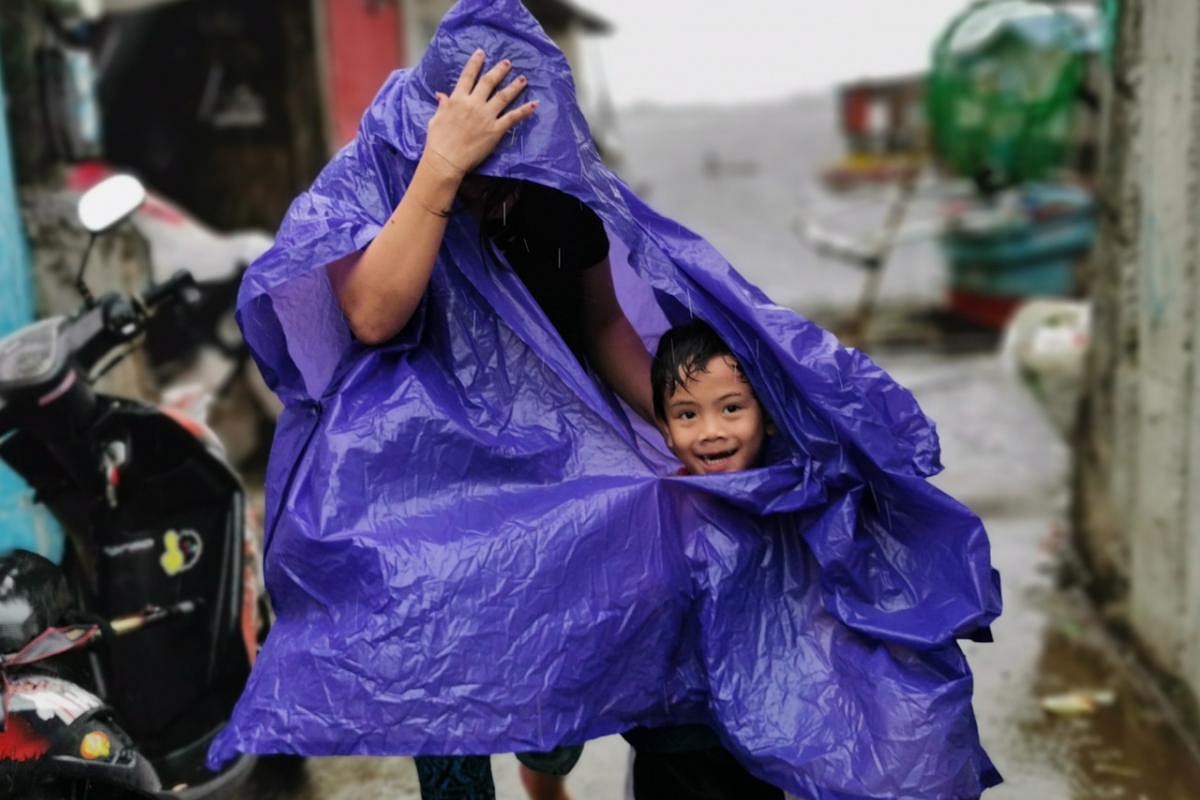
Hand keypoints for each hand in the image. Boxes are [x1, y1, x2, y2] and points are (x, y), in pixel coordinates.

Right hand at [423, 49, 536, 179]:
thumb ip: (442, 105)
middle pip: (488, 82)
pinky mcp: (495, 130)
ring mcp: (486, 116)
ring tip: (523, 79)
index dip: (475, 63)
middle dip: (499, 70)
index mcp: (457, 99)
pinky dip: (524, 110)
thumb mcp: (436, 118)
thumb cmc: (437, 141)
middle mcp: (473, 103)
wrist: (446, 159)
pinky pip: (512, 117)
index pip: (467, 76)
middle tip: (508, 63)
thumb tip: (441, 95)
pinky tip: (534, 104)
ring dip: (514, 86)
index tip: (482, 53)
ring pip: (503, 96)